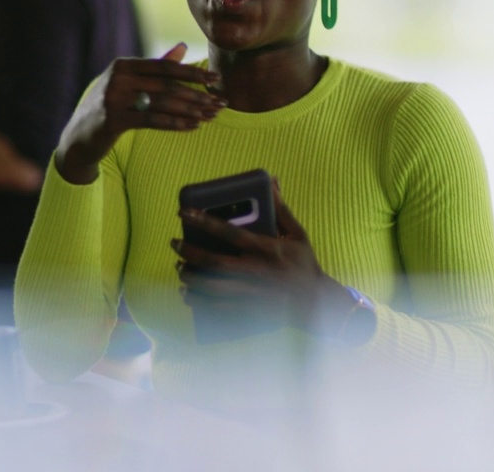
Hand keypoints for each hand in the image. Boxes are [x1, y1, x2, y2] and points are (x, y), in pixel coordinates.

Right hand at [55, 43, 224, 183]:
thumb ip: (155, 67)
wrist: (78, 137)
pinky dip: (176, 123)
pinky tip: (193, 126)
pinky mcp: (113, 120)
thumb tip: (182, 46)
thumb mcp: (128, 84)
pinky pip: (152, 121)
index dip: (192, 72)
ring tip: (210, 116)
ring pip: (162, 103)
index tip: (216, 78)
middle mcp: (117, 78)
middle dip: (197, 95)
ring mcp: (114, 99)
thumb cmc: (109, 107)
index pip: (165, 66)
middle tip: (220, 103)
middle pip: (167, 85)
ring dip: (191, 110)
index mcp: (123, 65)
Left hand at [171, 179, 352, 335]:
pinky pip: (217, 309)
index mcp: (267, 249)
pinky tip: (187, 295)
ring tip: (180, 268)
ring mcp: (251, 294)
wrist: (317, 303)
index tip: (183, 212)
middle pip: (214, 262)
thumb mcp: (298, 234)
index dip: (204, 221)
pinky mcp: (249, 311)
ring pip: (212, 288)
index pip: (230, 232)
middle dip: (190, 251)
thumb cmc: (305, 265)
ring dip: (191, 278)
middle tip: (175, 243)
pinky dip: (198, 302)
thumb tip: (272, 181)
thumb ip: (281, 209)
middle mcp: (257, 271)